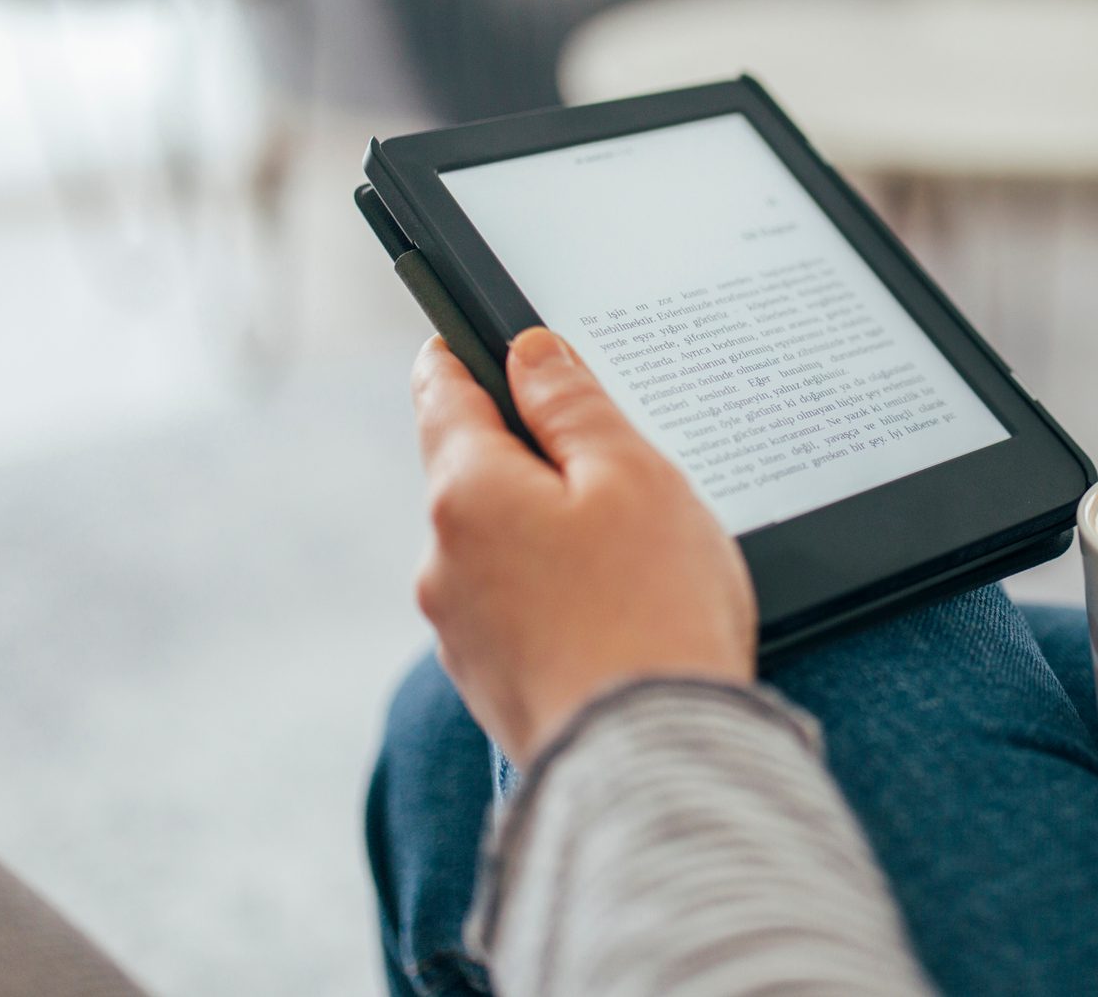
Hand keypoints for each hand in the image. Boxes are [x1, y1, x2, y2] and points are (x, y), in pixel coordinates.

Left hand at [410, 327, 754, 765]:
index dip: (458, 357)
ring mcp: (461, 632)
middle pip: (476, 476)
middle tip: (610, 457)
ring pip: (500, 548)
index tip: (464, 335)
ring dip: (548, 534)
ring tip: (634, 553)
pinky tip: (618, 613)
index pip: (442, 395)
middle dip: (530, 458)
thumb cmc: (653, 609)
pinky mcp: (493, 685)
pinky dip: (557, 598)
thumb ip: (574, 406)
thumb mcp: (632, 476)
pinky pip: (518, 611)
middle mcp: (442, 562)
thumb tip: (529, 352)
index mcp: (466, 494)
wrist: (655, 762)